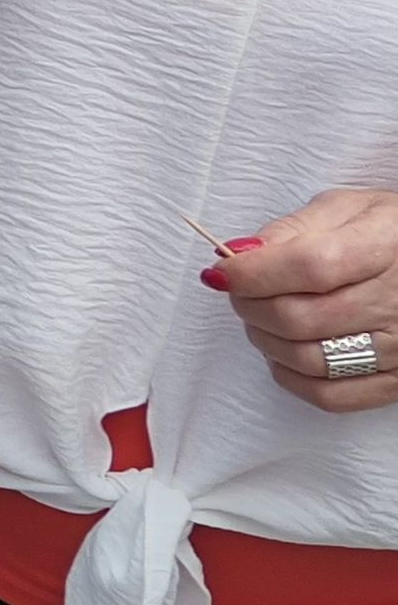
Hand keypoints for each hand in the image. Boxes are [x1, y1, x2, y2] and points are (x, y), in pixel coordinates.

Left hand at [213, 192, 397, 410]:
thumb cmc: (389, 233)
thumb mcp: (347, 209)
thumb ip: (293, 228)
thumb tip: (240, 253)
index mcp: (384, 247)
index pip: (310, 267)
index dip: (254, 273)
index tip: (223, 272)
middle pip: (300, 318)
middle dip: (250, 305)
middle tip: (239, 291)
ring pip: (308, 360)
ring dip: (265, 340)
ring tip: (262, 317)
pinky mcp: (397, 381)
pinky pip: (329, 395)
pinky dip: (290, 376)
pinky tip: (284, 351)